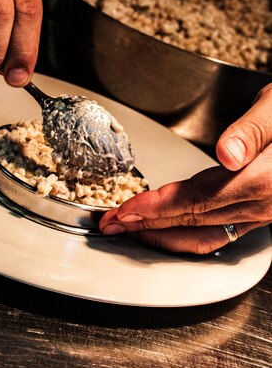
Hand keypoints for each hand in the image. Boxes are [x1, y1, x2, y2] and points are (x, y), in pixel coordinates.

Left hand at [99, 83, 271, 252]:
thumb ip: (253, 131)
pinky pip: (219, 235)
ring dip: (162, 236)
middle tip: (110, 225)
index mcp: (261, 181)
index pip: (194, 200)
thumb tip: (228, 154)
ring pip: (204, 235)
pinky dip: (186, 236)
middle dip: (145, 225)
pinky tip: (170, 231)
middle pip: (192, 221)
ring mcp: (261, 214)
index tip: (123, 211)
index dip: (154, 209)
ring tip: (131, 230)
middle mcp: (260, 205)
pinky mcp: (260, 213)